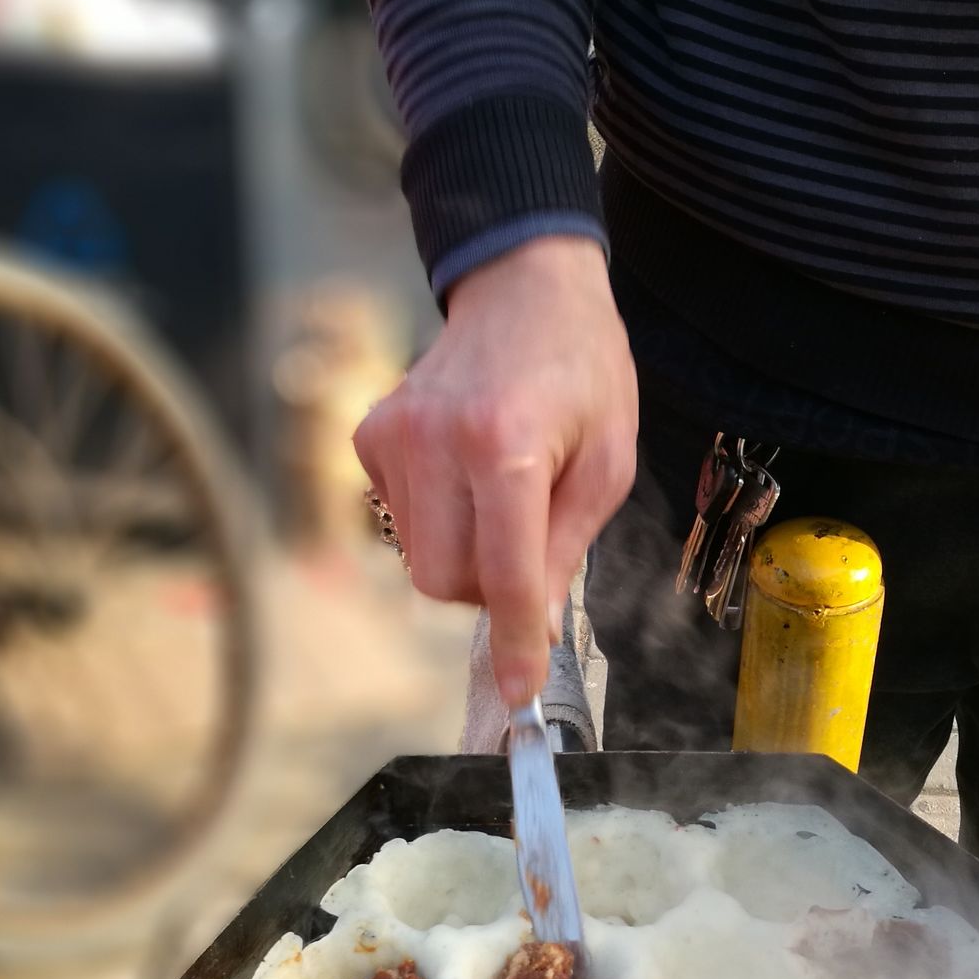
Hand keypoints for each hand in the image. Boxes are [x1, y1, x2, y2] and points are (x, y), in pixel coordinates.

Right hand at [354, 235, 638, 704]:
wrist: (523, 287)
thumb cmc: (580, 369)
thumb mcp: (608, 461)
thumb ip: (567, 547)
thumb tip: (533, 627)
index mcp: (506, 443)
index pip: (503, 572)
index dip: (512, 641)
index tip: (519, 691)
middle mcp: (437, 439)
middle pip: (444, 580)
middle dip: (488, 590)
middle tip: (530, 549)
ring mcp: (393, 435)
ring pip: (418, 559)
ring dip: (464, 555)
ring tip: (502, 496)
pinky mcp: (370, 435)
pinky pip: (401, 521)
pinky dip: (439, 520)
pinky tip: (467, 473)